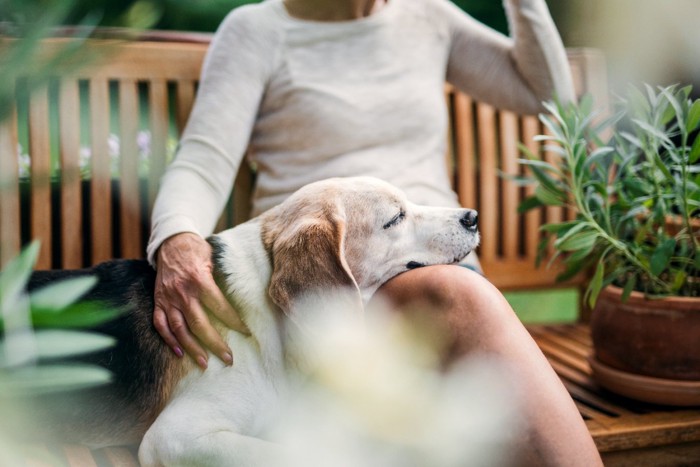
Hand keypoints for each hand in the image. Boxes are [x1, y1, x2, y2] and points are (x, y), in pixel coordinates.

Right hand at [153, 232, 247, 368]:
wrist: (171, 242)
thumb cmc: (197, 250)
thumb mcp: (213, 259)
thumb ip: (222, 279)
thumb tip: (241, 298)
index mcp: (200, 280)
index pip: (220, 306)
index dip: (234, 321)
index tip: (245, 333)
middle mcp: (182, 292)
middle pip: (199, 324)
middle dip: (215, 343)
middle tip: (228, 358)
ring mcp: (168, 299)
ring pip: (179, 329)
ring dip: (192, 348)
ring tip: (204, 363)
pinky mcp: (158, 302)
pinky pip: (161, 324)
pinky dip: (169, 340)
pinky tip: (179, 353)